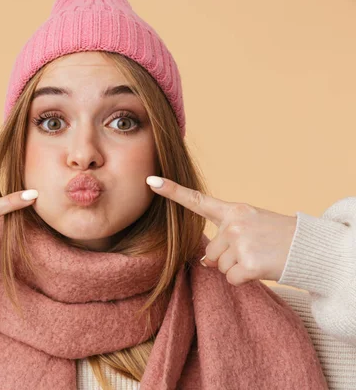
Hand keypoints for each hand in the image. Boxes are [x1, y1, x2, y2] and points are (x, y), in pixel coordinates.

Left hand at [146, 176, 295, 285]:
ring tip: (259, 257)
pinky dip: (245, 280)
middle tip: (253, 250)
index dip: (172, 192)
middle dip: (228, 258)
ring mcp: (240, 244)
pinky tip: (261, 268)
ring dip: (236, 268)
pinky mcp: (248, 264)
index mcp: (233, 210)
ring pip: (219, 268)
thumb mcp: (251, 224)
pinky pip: (232, 279)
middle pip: (210, 252)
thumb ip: (224, 236)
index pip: (197, 201)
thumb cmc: (277, 236)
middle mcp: (233, 225)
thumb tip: (205, 262)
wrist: (309, 247)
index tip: (151, 182)